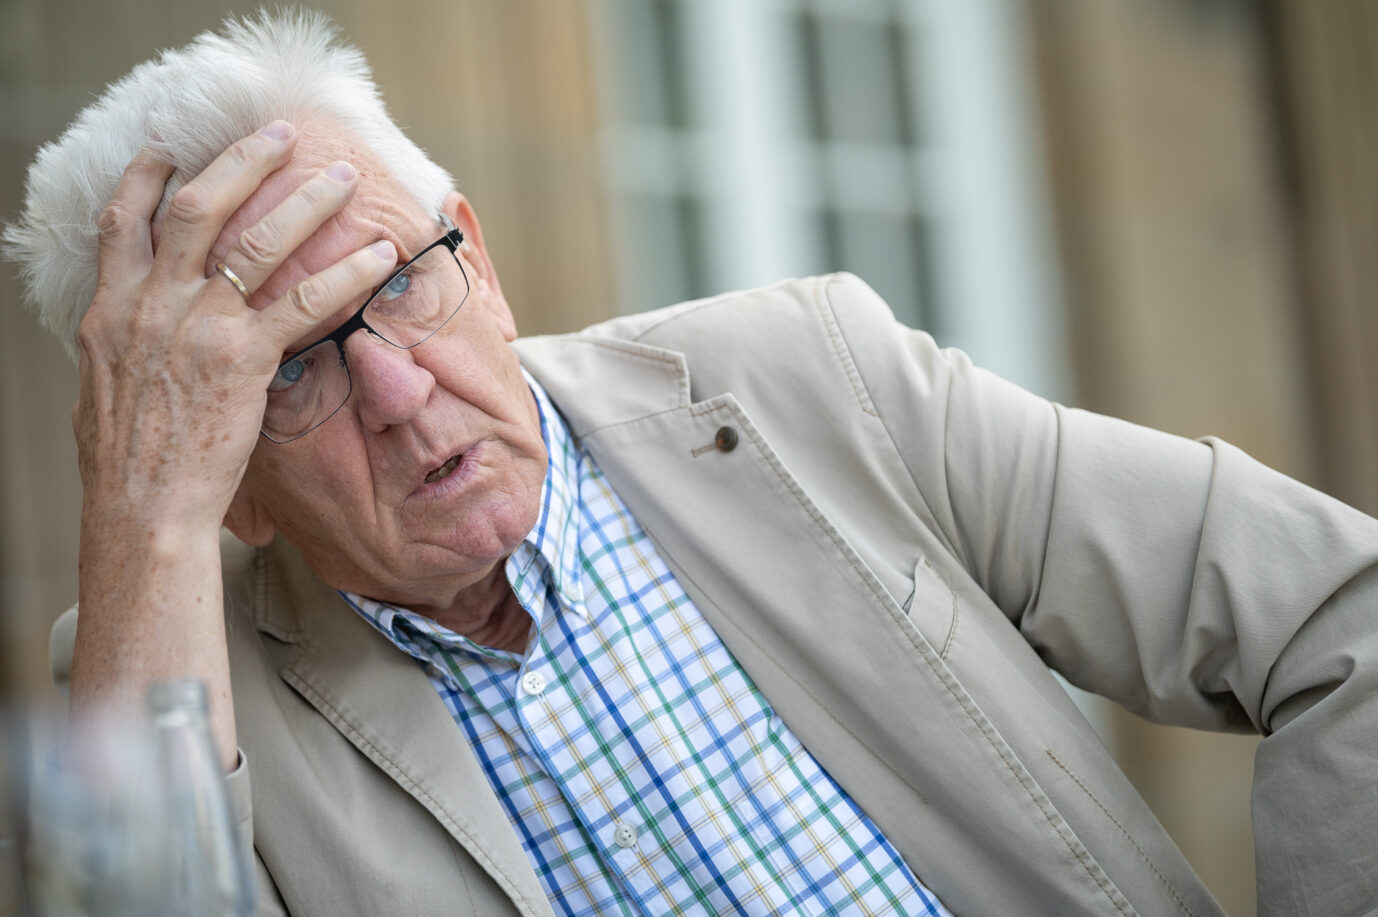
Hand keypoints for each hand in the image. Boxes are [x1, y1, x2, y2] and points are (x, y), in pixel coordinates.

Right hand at [74, 121, 396, 532]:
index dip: (149, 176)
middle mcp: (152, 304)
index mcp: (111, 308)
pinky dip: (348, 273)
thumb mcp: (102, 386)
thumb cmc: (124, 461)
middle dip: (243, 162)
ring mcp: (200, 326)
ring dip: (307, 202)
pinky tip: (380, 256)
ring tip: (343, 178)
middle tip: (280, 135)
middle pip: (198, 207)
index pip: (123, 220)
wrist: (141, 506)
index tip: (172, 146)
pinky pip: (307, 301)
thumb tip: (132, 331)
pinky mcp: (244, 358)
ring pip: (259, 241)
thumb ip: (123, 343)